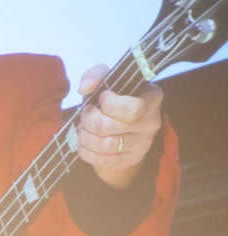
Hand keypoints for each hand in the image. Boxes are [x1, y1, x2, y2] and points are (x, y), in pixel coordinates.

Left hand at [77, 63, 162, 188]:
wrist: (122, 126)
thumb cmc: (114, 100)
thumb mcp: (108, 80)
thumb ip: (96, 75)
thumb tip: (85, 87)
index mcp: (152, 98)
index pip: (132, 108)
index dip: (109, 104)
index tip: (101, 98)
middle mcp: (152, 122)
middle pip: (110, 127)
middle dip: (88, 120)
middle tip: (86, 114)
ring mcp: (143, 143)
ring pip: (104, 145)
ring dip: (85, 136)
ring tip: (84, 129)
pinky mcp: (131, 159)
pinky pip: (102, 160)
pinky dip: (86, 151)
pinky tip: (85, 143)